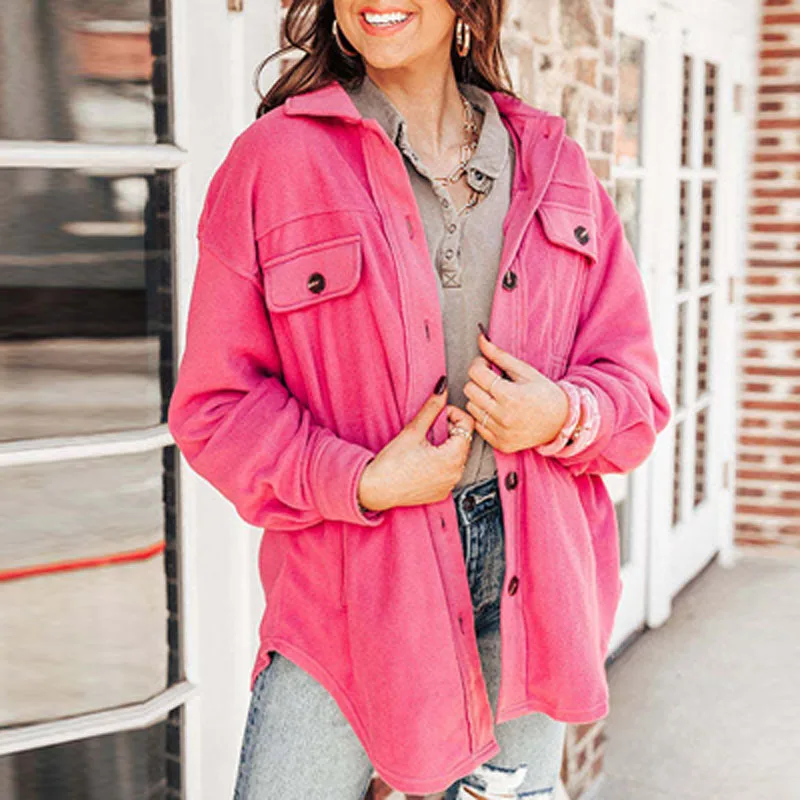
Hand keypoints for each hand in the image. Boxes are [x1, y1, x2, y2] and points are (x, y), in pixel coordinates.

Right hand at [357, 378, 475, 511]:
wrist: (376, 488)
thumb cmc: (391, 464)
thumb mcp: (413, 431)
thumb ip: (432, 408)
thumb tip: (442, 389)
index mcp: (453, 457)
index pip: (467, 425)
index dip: (453, 414)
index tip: (438, 415)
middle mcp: (456, 473)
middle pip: (464, 441)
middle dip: (450, 430)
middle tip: (429, 429)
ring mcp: (450, 485)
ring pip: (457, 456)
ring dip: (446, 446)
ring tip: (425, 445)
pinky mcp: (442, 492)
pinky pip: (450, 472)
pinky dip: (442, 462)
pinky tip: (424, 460)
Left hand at [463, 330, 569, 453]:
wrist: (562, 422)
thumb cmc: (544, 393)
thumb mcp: (524, 371)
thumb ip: (499, 355)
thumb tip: (480, 339)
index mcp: (510, 395)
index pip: (475, 374)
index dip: (478, 364)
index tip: (485, 364)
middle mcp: (503, 416)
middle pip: (469, 391)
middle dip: (477, 381)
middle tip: (490, 380)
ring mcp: (501, 432)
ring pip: (471, 408)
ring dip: (479, 399)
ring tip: (495, 396)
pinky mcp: (500, 444)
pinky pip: (478, 425)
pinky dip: (484, 417)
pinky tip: (497, 412)